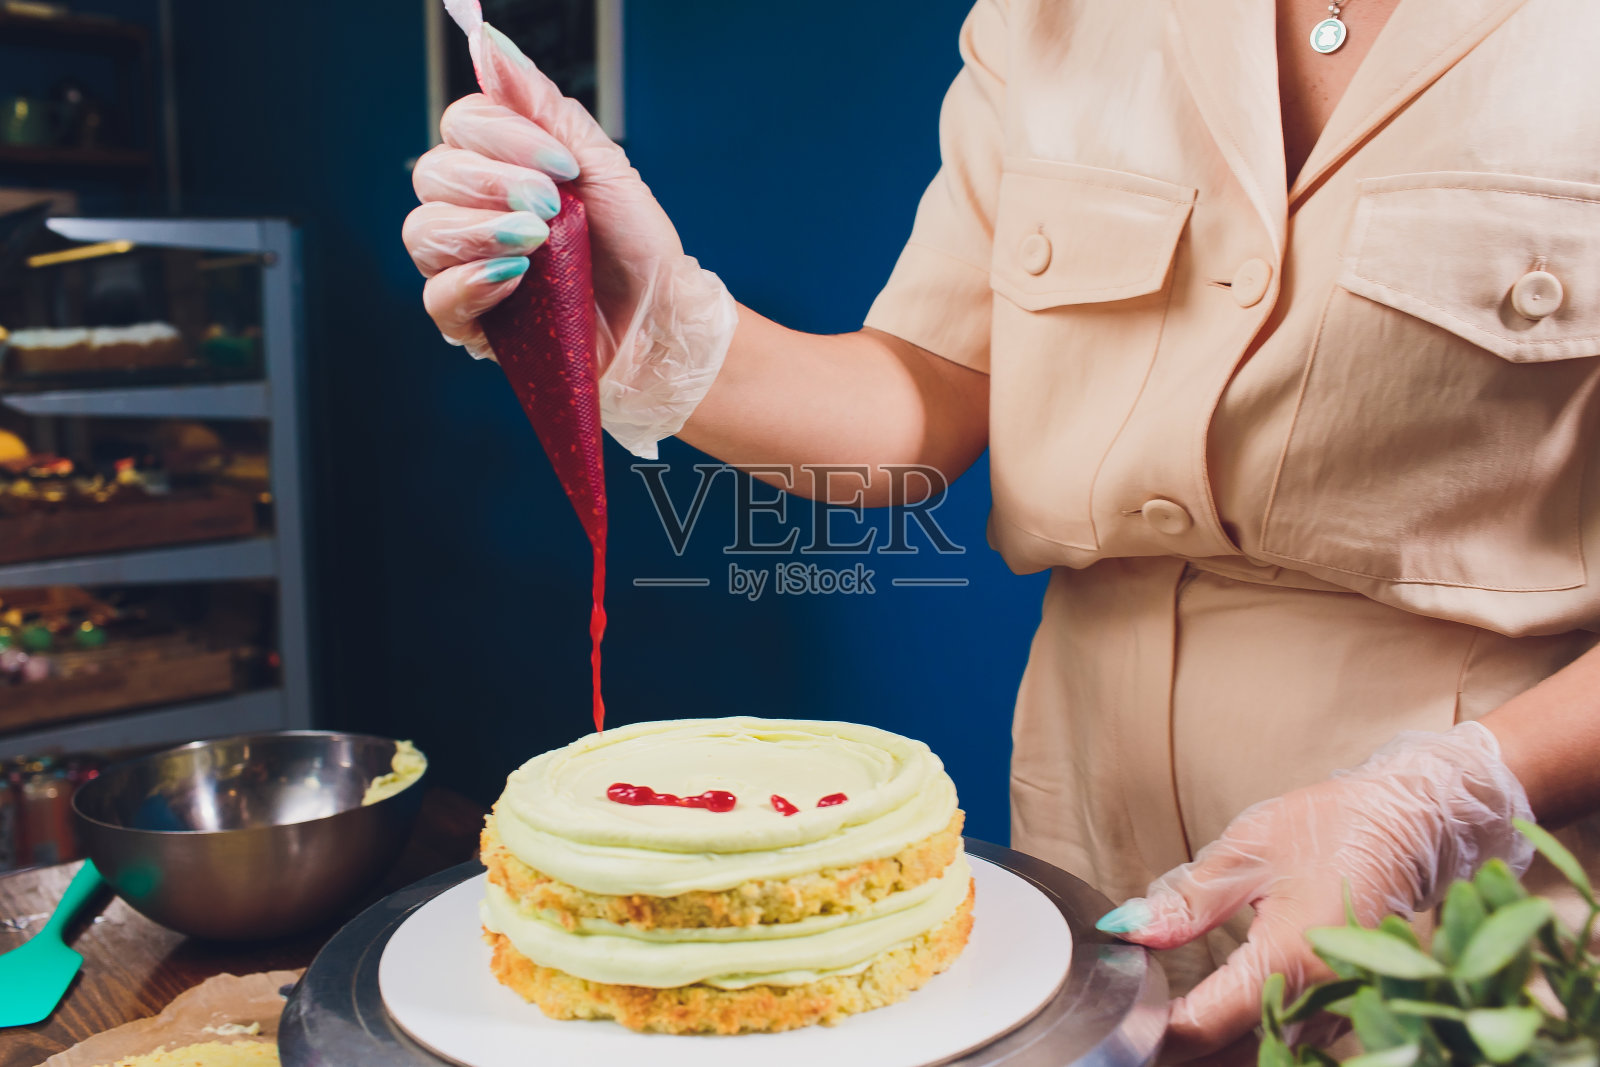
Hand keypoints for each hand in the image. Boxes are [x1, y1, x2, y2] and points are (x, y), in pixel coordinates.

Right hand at [403, 24, 736, 457]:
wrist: (662, 316)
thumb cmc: (635, 243)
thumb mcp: (601, 165)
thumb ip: (544, 107)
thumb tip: (489, 42)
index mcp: (501, 167)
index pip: (461, 126)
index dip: (501, 137)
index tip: (561, 165)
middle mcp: (473, 211)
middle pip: (432, 175)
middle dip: (491, 183)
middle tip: (551, 206)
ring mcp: (467, 266)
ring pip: (423, 234)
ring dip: (479, 229)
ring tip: (536, 242)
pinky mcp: (473, 321)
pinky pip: (437, 297)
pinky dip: (473, 282)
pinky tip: (515, 277)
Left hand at [1096, 721, 1534, 1060]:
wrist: (1410, 826)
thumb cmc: (1331, 829)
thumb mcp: (1246, 852)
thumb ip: (1186, 901)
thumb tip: (1127, 929)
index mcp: (1291, 960)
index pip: (1205, 1024)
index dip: (1154, 1029)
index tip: (1116, 1013)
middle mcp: (1322, 1003)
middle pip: (1232, 1055)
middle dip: (1179, 1046)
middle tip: (1131, 1020)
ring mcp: (1341, 1015)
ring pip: (1262, 1056)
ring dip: (1213, 1049)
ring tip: (1163, 1019)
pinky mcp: (1348, 1012)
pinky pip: (1290, 1044)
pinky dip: (1247, 1040)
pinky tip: (1213, 1018)